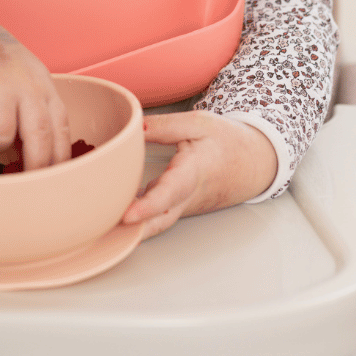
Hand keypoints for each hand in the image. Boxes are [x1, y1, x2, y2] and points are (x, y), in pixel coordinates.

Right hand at [0, 6, 71, 170]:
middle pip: (38, 138)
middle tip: (23, 184)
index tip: (53, 181)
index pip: (60, 130)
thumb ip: (37, 110)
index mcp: (43, 86)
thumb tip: (45, 156)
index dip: (58, 160)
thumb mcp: (28, 78)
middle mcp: (24, 86)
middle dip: (33, 168)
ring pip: (0, 138)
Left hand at [120, 111, 277, 240]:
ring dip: (133, 229)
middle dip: (134, 230)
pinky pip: (158, 217)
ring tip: (102, 227)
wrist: (254, 162)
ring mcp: (185, 206)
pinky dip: (139, 221)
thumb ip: (164, 126)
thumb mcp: (199, 123)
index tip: (127, 215)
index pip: (171, 192)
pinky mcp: (180, 208)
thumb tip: (133, 127)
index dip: (149, 206)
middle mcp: (189, 196)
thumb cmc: (227, 142)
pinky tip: (115, 216)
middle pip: (161, 220)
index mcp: (195, 170)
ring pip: (158, 222)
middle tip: (105, 232)